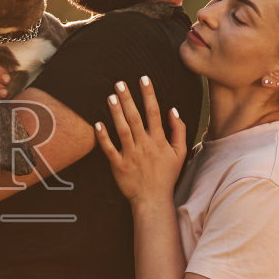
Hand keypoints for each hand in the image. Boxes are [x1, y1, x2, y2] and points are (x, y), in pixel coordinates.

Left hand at [94, 76, 187, 204]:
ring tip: (110, 97)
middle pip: (135, 118)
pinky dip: (103, 137)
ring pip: (122, 130)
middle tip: (119, 83)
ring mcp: (130, 155)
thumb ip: (178, 130)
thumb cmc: (167, 175)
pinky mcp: (118, 165)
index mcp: (159, 140)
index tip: (143, 79)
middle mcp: (144, 145)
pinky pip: (109, 149)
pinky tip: (97, 124)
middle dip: (128, 98)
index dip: (149, 94)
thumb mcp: (180, 152)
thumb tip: (172, 109)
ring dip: (116, 112)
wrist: (153, 199)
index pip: (154, 112)